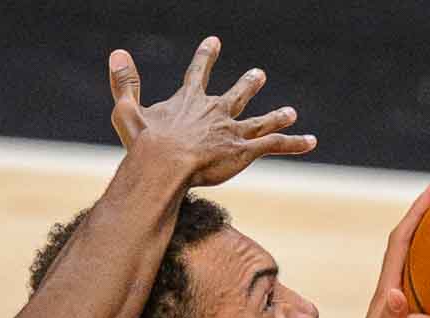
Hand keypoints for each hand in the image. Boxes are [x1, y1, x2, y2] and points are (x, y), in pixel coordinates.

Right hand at [107, 37, 315, 186]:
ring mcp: (232, 130)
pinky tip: (312, 141)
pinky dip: (294, 142)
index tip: (214, 41)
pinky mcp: (245, 150)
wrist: (164, 164)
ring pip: (260, 121)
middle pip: (236, 94)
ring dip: (276, 116)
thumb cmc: (143, 142)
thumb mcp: (127, 110)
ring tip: (290, 112)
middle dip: (248, 85)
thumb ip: (125, 82)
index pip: (198, 73)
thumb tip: (117, 53)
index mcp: (189, 101)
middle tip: (258, 75)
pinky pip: (275, 144)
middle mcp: (215, 111)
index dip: (206, 56)